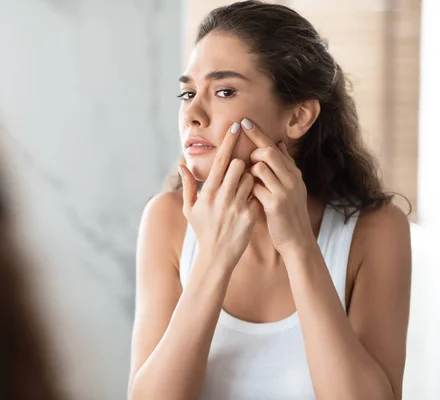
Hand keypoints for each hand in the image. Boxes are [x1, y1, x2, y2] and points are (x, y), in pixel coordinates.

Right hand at [178, 122, 260, 272]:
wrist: (217, 256)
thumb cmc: (203, 230)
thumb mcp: (190, 209)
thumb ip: (187, 185)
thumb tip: (181, 165)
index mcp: (207, 192)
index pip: (221, 160)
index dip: (230, 142)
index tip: (237, 126)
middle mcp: (222, 197)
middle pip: (239, 165)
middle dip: (242, 164)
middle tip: (241, 173)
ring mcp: (237, 206)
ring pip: (251, 178)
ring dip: (250, 180)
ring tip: (244, 191)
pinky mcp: (250, 216)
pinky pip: (258, 195)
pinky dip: (256, 195)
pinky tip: (251, 203)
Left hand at [241, 119, 313, 255]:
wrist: (297, 239)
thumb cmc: (288, 212)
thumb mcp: (292, 186)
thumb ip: (284, 165)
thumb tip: (279, 142)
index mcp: (293, 171)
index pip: (274, 146)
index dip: (258, 133)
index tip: (244, 122)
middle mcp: (291, 177)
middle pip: (267, 152)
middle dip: (252, 154)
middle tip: (248, 165)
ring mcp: (284, 190)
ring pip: (259, 167)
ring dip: (249, 173)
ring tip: (250, 183)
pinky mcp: (275, 204)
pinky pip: (254, 187)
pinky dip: (248, 189)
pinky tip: (248, 196)